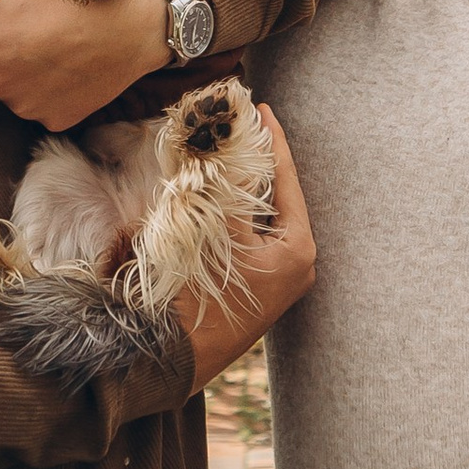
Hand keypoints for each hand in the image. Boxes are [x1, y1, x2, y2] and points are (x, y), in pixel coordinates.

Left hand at [0, 0, 169, 128]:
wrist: (132, 22)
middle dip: (0, 40)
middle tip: (31, 18)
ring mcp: (26, 107)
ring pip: (13, 83)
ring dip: (23, 65)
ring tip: (54, 39)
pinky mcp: (55, 120)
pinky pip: (41, 101)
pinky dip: (49, 85)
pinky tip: (69, 61)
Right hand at [182, 108, 315, 387]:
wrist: (170, 360)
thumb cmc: (197, 299)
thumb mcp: (214, 233)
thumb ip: (229, 186)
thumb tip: (231, 139)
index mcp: (299, 249)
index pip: (287, 179)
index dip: (273, 140)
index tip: (262, 108)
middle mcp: (297, 264)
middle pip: (277, 196)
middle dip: (257, 161)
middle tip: (242, 124)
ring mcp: (278, 277)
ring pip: (261, 215)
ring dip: (242, 186)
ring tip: (227, 150)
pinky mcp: (256, 286)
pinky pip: (249, 235)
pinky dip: (234, 212)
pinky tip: (216, 191)